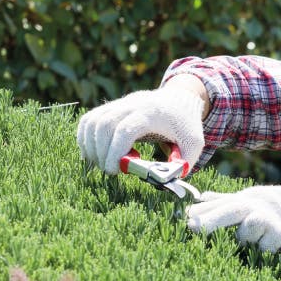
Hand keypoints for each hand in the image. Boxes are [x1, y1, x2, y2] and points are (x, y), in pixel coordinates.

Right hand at [77, 88, 205, 174]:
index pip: (125, 129)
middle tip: (110, 171)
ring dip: (90, 146)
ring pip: (93, 121)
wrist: (180, 98)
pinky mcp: (112, 106)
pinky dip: (85, 137)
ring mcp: (120, 103)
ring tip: (101, 164)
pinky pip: (89, 119)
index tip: (116, 170)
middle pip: (105, 125)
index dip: (116, 151)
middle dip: (102, 152)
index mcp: (153, 113)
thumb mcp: (194, 143)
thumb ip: (183, 163)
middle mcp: (133, 104)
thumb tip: (165, 181)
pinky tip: (93, 154)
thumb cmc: (186, 124)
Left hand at [185, 186, 280, 253]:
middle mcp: (257, 205)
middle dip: (211, 219)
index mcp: (246, 199)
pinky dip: (267, 246)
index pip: (220, 204)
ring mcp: (272, 219)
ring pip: (248, 230)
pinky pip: (267, 245)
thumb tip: (201, 196)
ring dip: (246, 237)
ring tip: (256, 237)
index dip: (201, 212)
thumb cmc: (277, 209)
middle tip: (192, 228)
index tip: (184, 219)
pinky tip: (273, 244)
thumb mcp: (251, 201)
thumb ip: (226, 201)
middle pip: (231, 210)